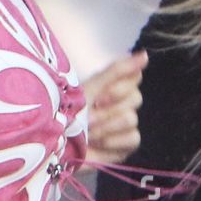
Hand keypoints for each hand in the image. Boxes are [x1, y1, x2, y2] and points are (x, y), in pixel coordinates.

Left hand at [79, 50, 146, 167]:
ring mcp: (125, 126)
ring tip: (88, 131)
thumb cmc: (69, 113)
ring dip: (106, 126)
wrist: (56, 143)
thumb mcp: (90, 88)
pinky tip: (98, 143)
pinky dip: (113, 141)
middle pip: (135, 98)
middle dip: (107, 109)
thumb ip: (118, 70)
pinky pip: (133, 138)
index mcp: (114, 85)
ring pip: (131, 119)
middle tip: (89, 116)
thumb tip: (145, 54)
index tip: (99, 97)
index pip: (134, 76)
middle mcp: (123, 103)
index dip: (119, 88)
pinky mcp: (125, 146)